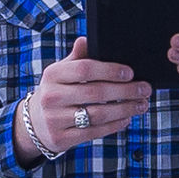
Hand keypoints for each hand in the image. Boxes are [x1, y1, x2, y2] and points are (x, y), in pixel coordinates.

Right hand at [14, 37, 151, 164]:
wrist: (34, 123)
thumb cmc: (57, 91)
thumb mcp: (61, 72)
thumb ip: (77, 58)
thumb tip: (86, 39)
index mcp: (53, 74)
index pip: (85, 69)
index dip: (110, 70)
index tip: (131, 72)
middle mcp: (52, 97)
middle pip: (96, 92)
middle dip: (125, 91)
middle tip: (144, 89)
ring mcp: (55, 119)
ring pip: (97, 114)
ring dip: (125, 109)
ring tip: (141, 105)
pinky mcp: (62, 138)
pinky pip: (94, 131)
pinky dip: (114, 125)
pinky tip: (127, 118)